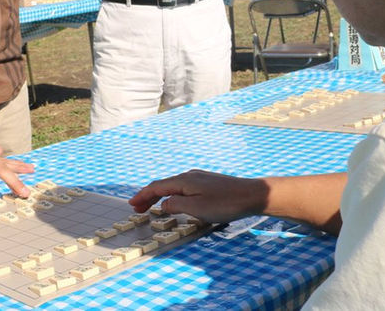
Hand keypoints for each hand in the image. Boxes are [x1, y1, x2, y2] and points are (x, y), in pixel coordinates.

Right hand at [128, 169, 267, 223]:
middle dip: (148, 196)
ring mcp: (199, 178)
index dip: (142, 196)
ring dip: (160, 196)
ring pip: (173, 186)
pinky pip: (183, 187)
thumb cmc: (225, 203)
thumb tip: (163, 204)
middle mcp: (188, 176)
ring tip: (153, 206)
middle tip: (138, 207)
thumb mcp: (196, 208)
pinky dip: (172, 194)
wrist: (252, 195)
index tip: (132, 204)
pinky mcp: (208, 183)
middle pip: (163, 185)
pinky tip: (176, 201)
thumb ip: (175, 205)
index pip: (156, 187)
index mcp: (183, 181)